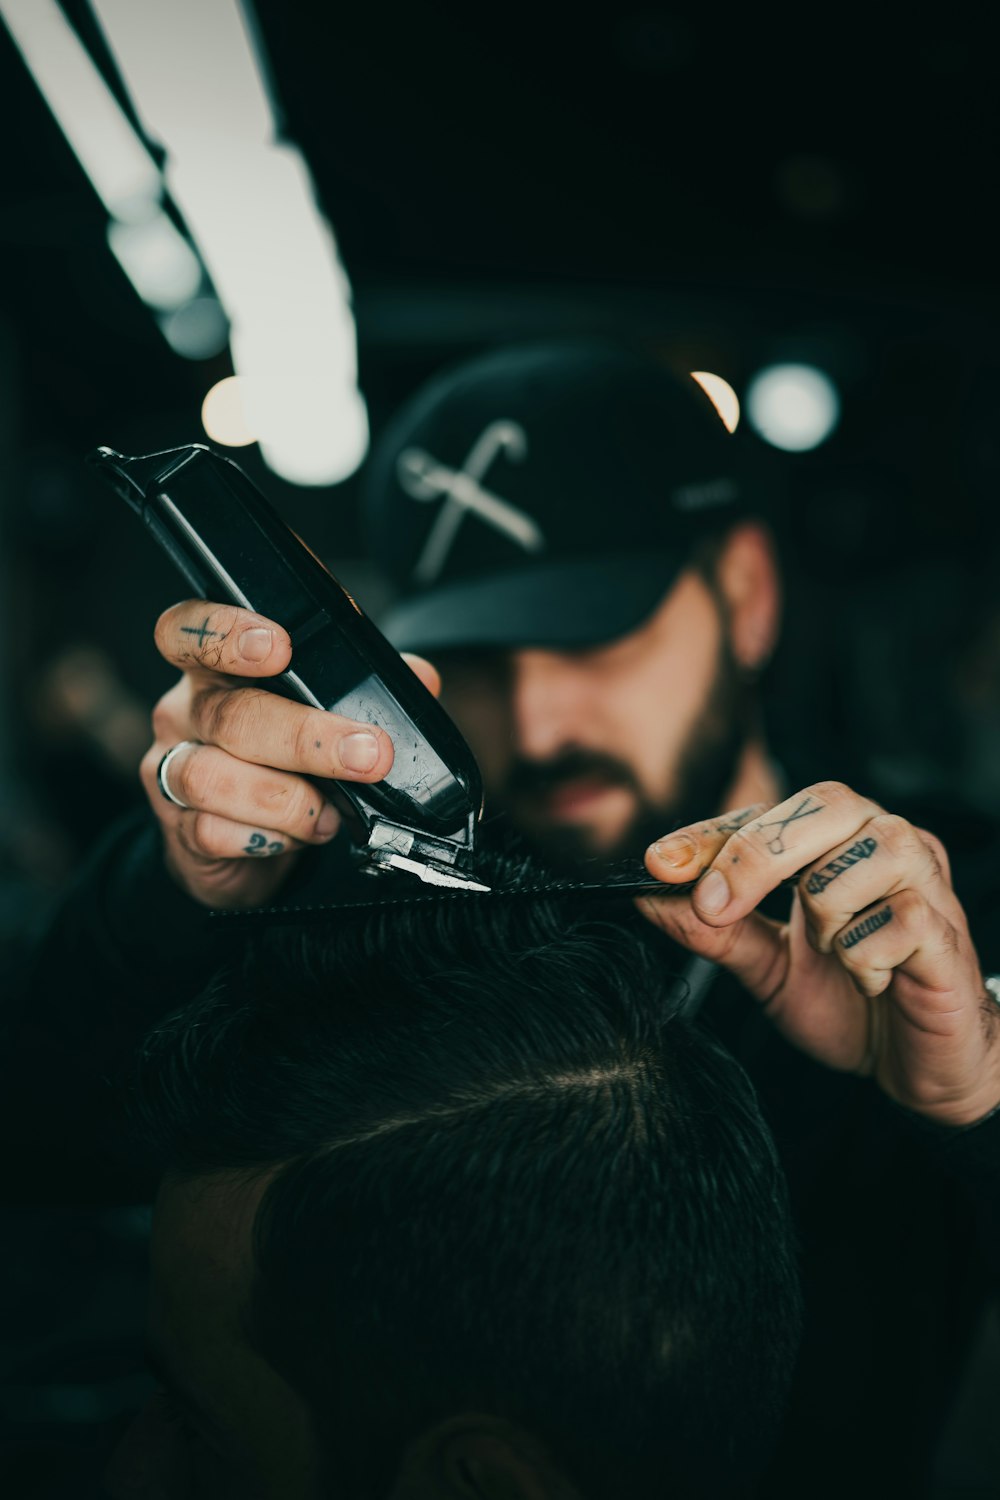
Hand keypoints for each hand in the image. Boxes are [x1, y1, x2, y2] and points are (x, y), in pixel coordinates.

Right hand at [140, 600, 440, 908]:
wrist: (244, 843)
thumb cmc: (284, 761)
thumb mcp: (324, 714)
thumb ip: (365, 688)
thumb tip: (420, 678)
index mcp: (217, 671)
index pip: (189, 632)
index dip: (224, 631)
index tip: (278, 647)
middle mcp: (185, 713)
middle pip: (230, 714)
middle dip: (307, 737)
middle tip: (367, 754)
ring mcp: (172, 770)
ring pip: (209, 776)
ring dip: (285, 798)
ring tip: (328, 815)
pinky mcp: (177, 829)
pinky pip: (210, 832)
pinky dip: (263, 839)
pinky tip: (294, 839)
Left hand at [640, 781, 999, 1126]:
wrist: (920, 1066)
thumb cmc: (851, 1005)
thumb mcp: (768, 968)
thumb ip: (716, 931)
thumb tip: (647, 896)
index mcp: (839, 841)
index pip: (768, 814)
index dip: (711, 836)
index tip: (659, 865)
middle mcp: (883, 841)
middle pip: (823, 805)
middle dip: (756, 854)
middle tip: (715, 907)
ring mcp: (924, 879)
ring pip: (856, 862)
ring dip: (825, 918)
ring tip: (837, 956)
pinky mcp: (947, 925)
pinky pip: (894, 922)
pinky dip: (866, 960)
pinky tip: (875, 981)